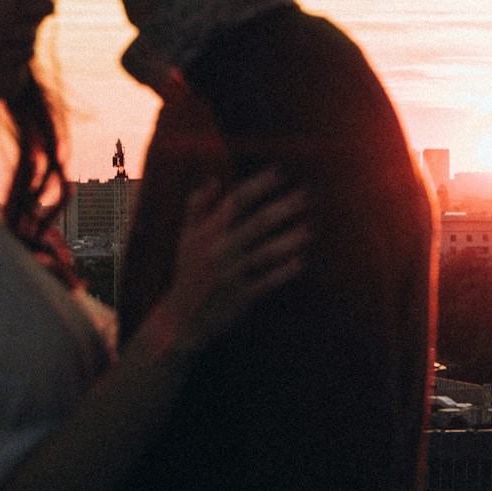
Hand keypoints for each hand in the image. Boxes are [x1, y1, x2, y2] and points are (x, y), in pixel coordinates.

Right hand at [153, 170, 309, 354]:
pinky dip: (284, 271)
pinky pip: (267, 281)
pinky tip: (301, 261)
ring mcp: (231, 274)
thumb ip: (196, 206)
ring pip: (266, 252)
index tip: (280, 172)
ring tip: (309, 229)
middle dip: (283, 207)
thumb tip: (214, 180)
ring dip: (289, 239)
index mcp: (207, 232)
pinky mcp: (240, 296)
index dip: (258, 185)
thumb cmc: (188, 272)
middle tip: (306, 195)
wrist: (182, 318)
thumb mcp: (185, 237)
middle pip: (257, 223)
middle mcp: (219, 250)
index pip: (236, 201)